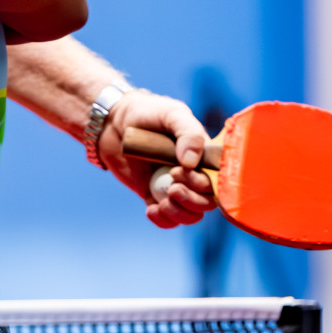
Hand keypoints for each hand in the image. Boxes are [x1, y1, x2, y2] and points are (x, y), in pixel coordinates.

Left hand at [98, 90, 217, 227]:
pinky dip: (162, 220)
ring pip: (190, 214)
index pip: (218, 181)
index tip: (181, 171)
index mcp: (203, 156)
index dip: (205, 185)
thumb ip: (188, 133)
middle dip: (192, 200)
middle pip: (206, 202)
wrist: (113, 121)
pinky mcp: (154, 195)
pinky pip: (167, 218)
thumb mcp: (171, 114)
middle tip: (172, 187)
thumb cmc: (147, 112)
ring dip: (179, 214)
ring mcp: (174, 186)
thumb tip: (192, 163)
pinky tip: (151, 209)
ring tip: (161, 203)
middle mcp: (193, 173)